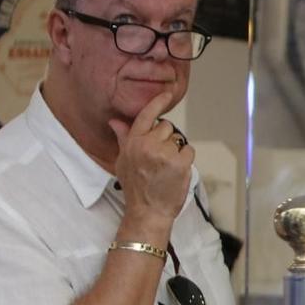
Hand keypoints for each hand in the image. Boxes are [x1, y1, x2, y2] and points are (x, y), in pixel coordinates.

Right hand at [109, 91, 193, 221]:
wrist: (147, 210)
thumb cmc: (135, 187)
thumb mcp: (123, 161)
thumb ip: (123, 138)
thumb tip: (115, 121)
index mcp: (132, 142)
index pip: (147, 115)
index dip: (158, 103)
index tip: (167, 94)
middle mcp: (147, 144)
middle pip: (166, 127)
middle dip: (166, 138)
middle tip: (160, 157)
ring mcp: (164, 153)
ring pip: (178, 139)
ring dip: (176, 150)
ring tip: (166, 167)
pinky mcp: (180, 163)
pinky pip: (189, 150)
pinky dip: (186, 158)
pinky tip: (177, 169)